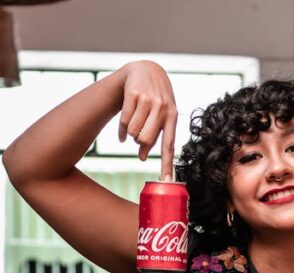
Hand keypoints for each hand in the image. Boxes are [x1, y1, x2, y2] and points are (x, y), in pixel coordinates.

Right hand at [117, 61, 176, 179]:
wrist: (145, 69)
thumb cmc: (154, 99)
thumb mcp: (160, 116)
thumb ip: (154, 137)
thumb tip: (142, 158)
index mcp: (172, 116)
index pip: (169, 145)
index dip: (167, 164)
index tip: (166, 181)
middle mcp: (162, 107)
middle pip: (145, 140)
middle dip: (140, 143)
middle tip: (139, 138)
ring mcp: (147, 100)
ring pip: (133, 132)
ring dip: (131, 134)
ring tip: (134, 125)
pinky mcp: (133, 94)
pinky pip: (124, 121)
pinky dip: (122, 130)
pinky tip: (123, 131)